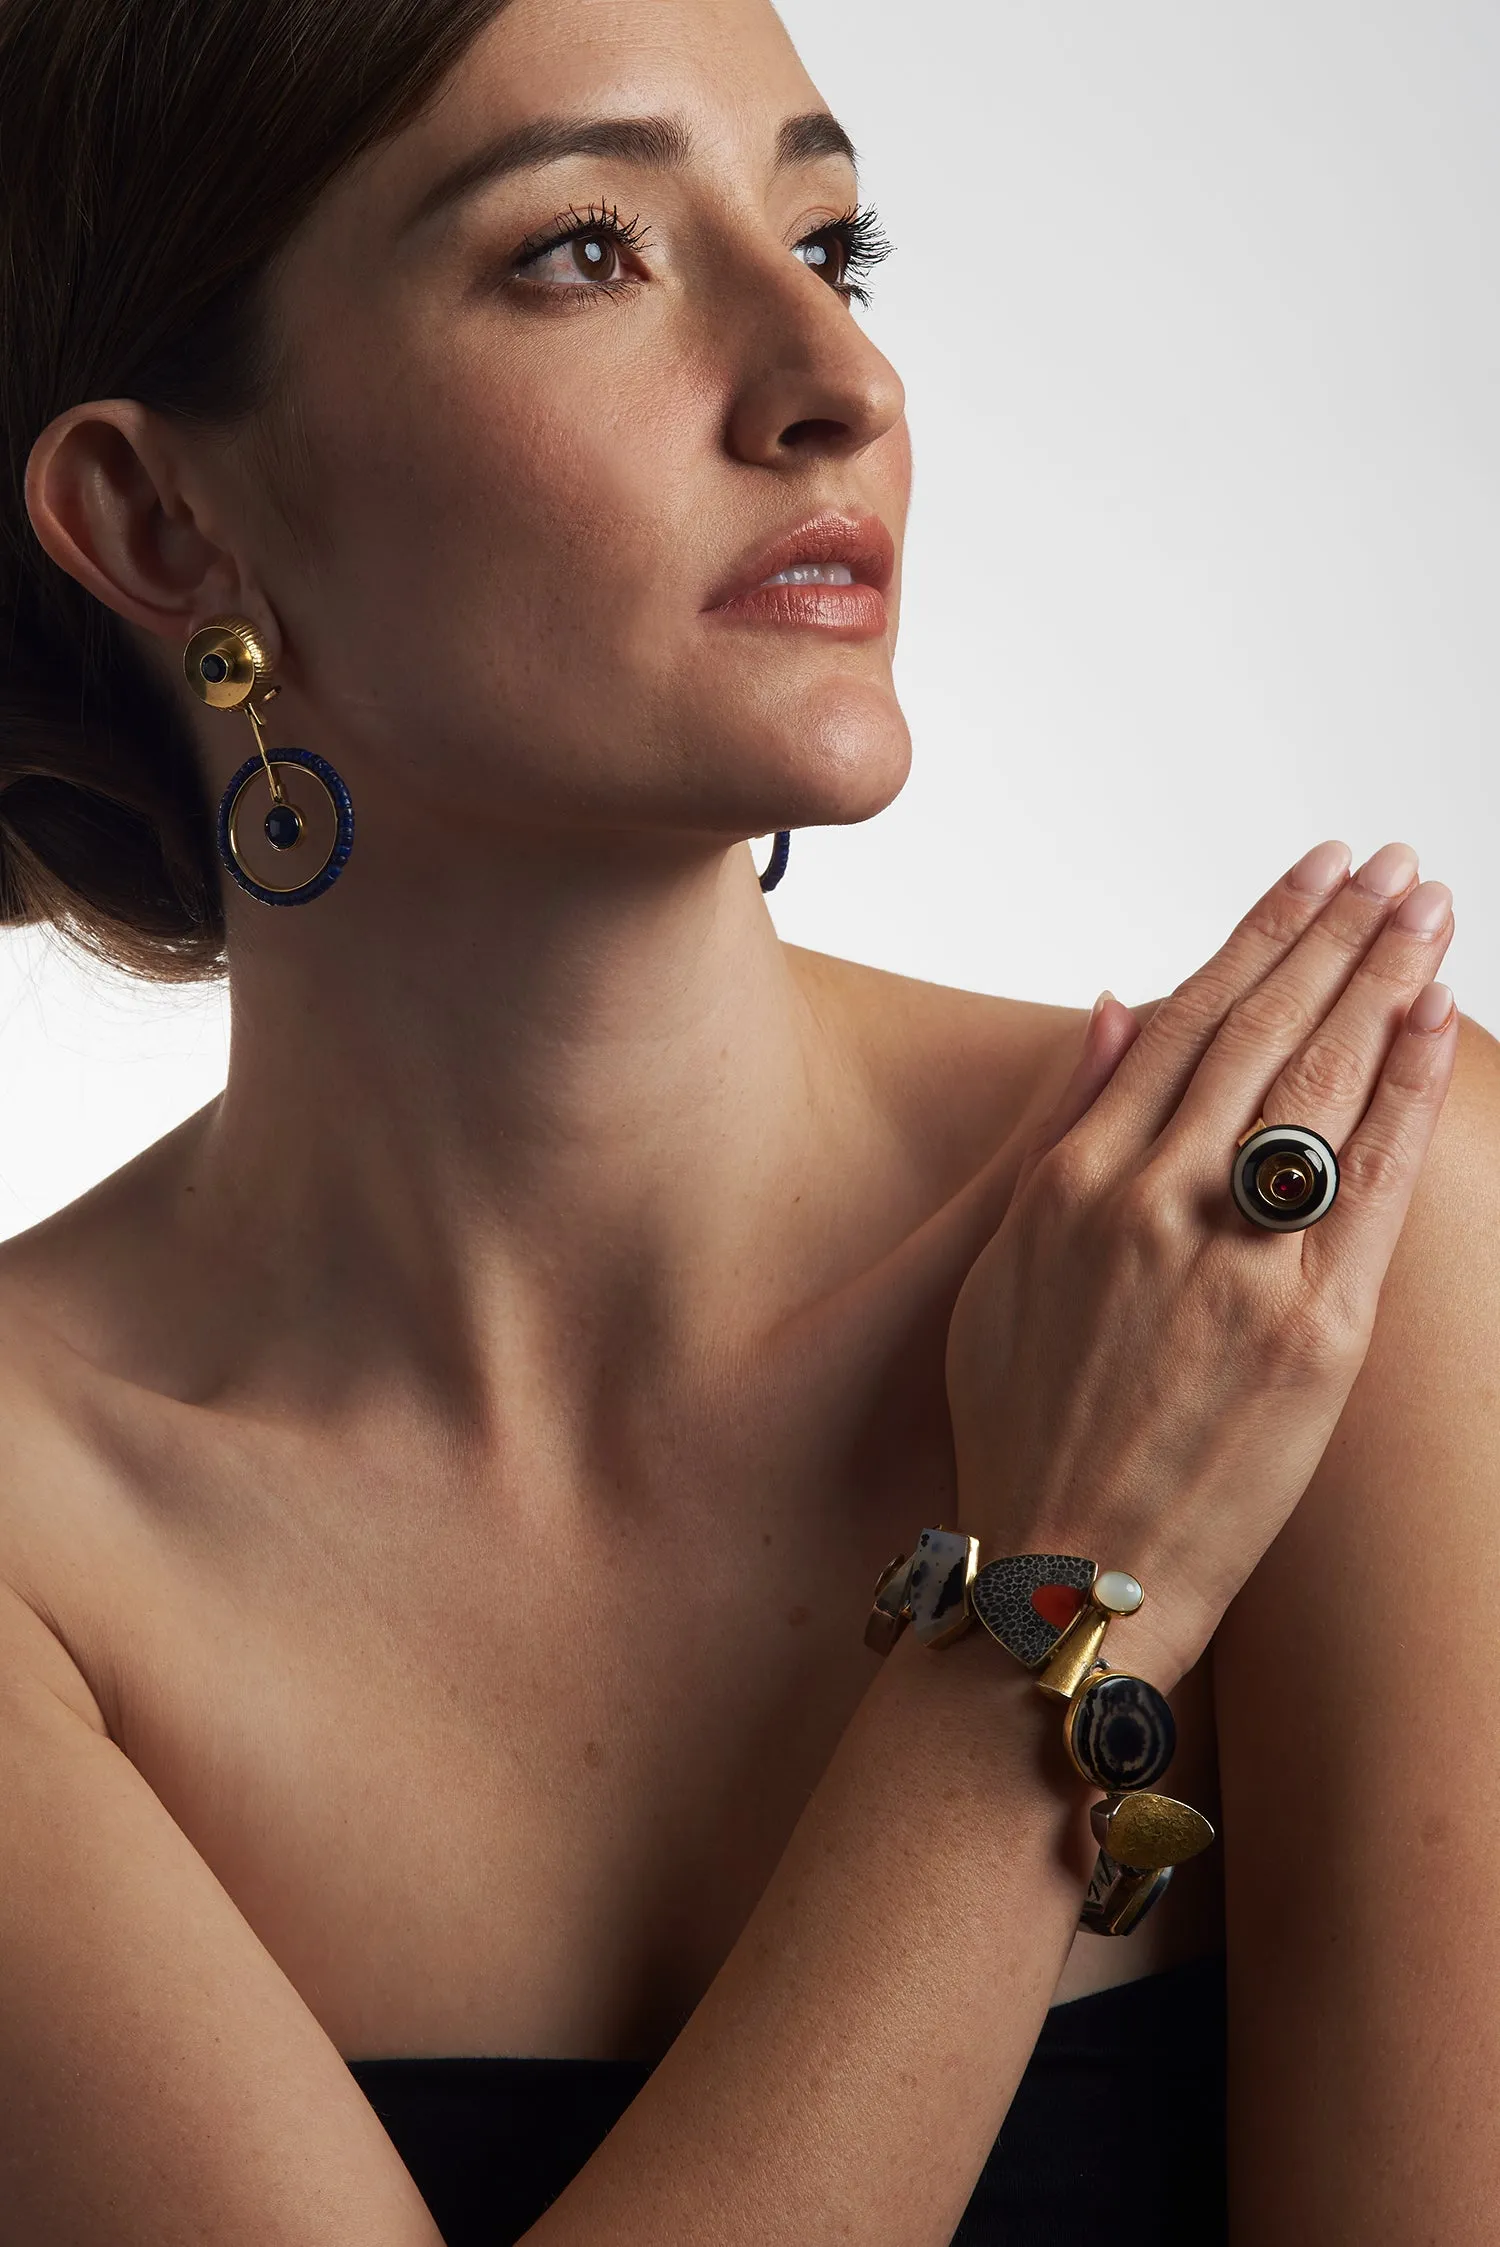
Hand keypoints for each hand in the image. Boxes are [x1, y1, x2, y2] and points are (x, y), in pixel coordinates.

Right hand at [945, 840, 1458, 1684]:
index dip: (1257, 937)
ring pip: (1320, 1086)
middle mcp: (1153, 1204)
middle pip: (1263, 1033)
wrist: (1070, 1575)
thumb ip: (1062, 1128)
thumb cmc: (1026, 1431)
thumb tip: (1118, 1009)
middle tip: (1389, 864)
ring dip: (1382, 982)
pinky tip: (1432, 1021)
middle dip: (1334, 933)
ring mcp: (1234, 1266)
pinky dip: (1406, 1094)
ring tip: (1425, 909)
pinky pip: (1373, 1187)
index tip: (1310, 873)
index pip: (1187, 1024)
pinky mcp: (1311, 1333)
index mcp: (1074, 1184)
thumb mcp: (1005, 1269)